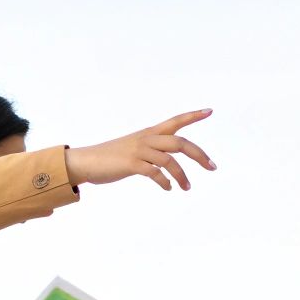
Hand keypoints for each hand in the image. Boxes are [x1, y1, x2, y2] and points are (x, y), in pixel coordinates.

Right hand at [64, 110, 216, 190]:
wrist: (87, 161)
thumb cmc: (111, 157)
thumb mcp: (135, 148)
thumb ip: (152, 152)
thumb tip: (167, 164)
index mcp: (149, 133)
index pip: (175, 121)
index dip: (192, 116)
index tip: (209, 111)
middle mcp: (147, 139)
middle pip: (180, 143)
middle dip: (199, 155)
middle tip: (213, 167)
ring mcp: (139, 151)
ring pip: (170, 160)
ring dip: (182, 176)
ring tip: (187, 188)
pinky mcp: (131, 164)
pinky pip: (155, 173)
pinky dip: (165, 182)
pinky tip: (168, 188)